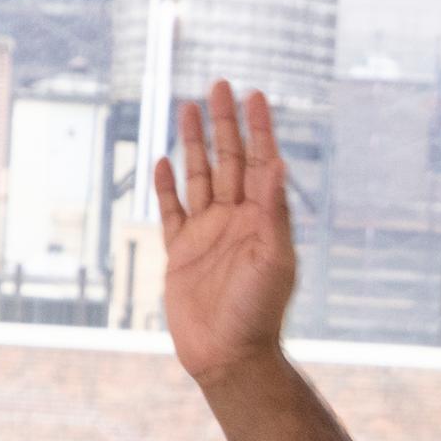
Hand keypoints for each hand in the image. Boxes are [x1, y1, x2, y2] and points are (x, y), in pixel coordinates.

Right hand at [151, 80, 299, 384]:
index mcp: (263, 220)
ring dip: (194, 144)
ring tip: (188, 107)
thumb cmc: (258, 312)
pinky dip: (166, 186)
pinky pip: (172, 211)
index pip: (261, 163)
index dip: (259, 129)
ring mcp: (207, 235)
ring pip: (199, 177)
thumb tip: (277, 163)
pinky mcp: (180, 253)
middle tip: (219, 84)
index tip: (254, 95)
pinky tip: (162, 161)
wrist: (228, 356)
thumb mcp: (273, 260)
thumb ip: (273, 211)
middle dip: (224, 123)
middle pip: (230, 160)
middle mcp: (237, 222)